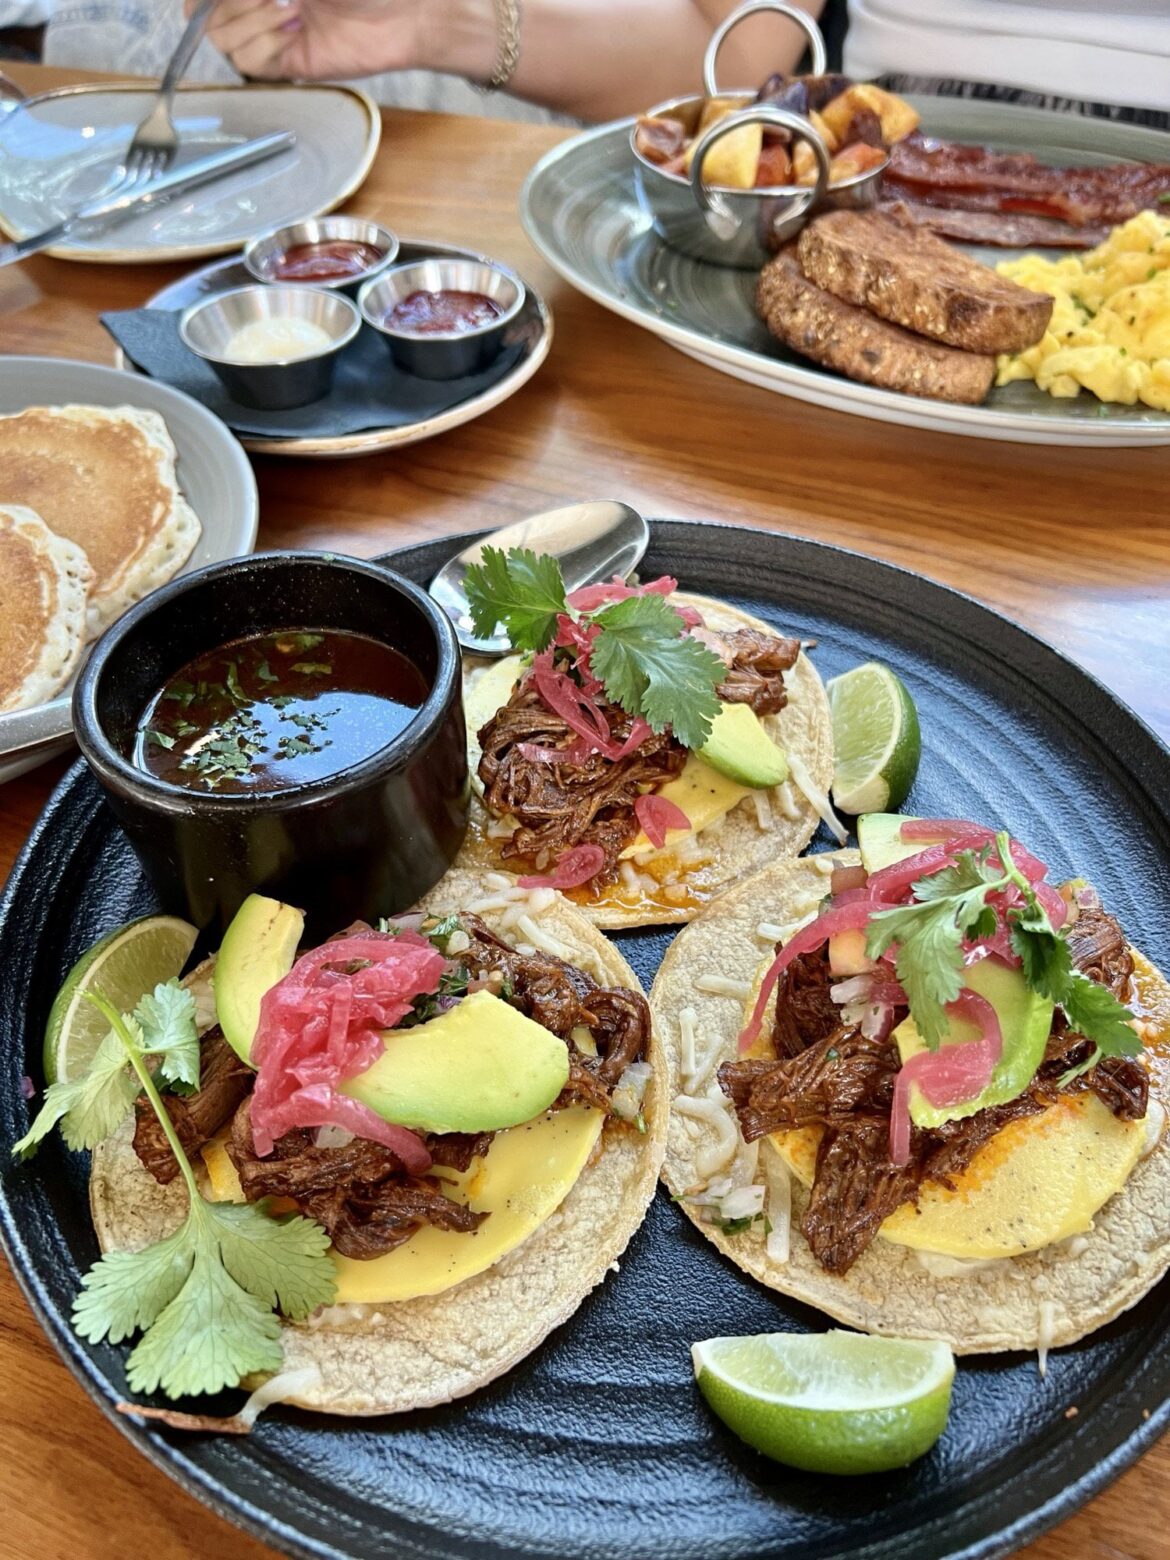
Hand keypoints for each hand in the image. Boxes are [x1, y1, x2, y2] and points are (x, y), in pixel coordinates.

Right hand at [196, 0, 433, 81]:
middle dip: (235, 0)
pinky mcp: (287, 64)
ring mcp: (270, 34)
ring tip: (293, 6)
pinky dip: (266, 42)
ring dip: (251, 18)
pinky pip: (250, 61)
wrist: (404, 13)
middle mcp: (257, 4)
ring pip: (223, 38)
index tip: (202, 0)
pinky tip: (296, 29)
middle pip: (207, 13)